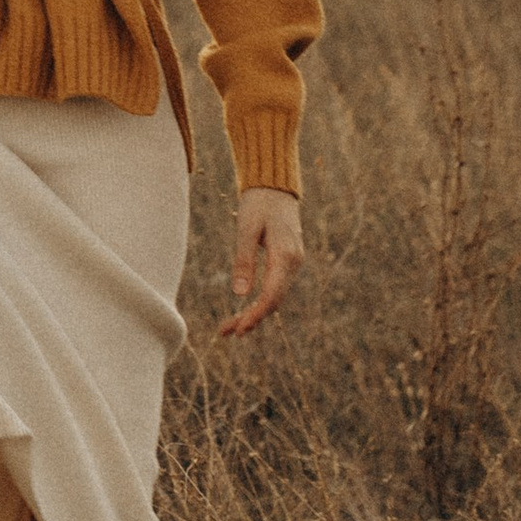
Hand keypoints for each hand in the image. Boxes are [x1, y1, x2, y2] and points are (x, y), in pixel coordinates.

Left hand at [222, 185, 304, 336]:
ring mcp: (293, 264)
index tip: (238, 329)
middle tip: (227, 333)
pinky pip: (275, 288)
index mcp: (285, 256)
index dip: (255, 315)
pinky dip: (260, 301)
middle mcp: (293, 264)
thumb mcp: (246, 228)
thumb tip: (240, 293)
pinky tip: (245, 310)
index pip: (271, 295)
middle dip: (252, 319)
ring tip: (230, 327)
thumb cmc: (259, 204)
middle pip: (274, 301)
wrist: (275, 187)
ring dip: (255, 313)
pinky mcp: (287, 263)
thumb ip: (244, 260)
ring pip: (275, 297)